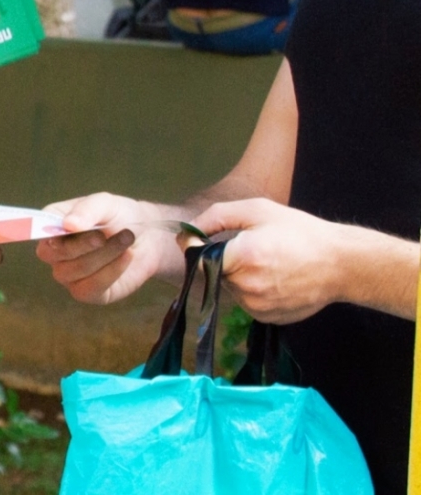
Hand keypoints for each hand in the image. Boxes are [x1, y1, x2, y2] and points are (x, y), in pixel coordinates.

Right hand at [35, 193, 180, 304]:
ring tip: (126, 238)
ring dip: (104, 254)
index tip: (66, 228)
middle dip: (82, 244)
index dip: (43, 231)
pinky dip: (112, 270)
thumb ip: (87, 209)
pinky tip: (126, 256)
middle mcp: (55, 252)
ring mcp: (69, 275)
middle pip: (53, 253)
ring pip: (76, 270)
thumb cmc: (119, 216)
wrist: (148, 236)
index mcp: (53, 225)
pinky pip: (92, 287)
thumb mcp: (105, 203)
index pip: (37, 228)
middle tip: (105, 234)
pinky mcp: (88, 292)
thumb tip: (67, 225)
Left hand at [190, 198, 344, 323]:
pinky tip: (273, 277)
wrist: (339, 264)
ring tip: (266, 260)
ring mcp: (257, 306)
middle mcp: (247, 286)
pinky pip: (245, 301)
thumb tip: (189, 229)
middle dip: (222, 258)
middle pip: (214, 272)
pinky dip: (251, 289)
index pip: (198, 258)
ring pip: (229, 287)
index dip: (194, 245)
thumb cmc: (298, 231)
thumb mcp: (257, 210)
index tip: (198, 236)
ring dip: (236, 274)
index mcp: (243, 257)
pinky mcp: (266, 318)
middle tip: (249, 245)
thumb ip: (217, 216)